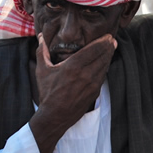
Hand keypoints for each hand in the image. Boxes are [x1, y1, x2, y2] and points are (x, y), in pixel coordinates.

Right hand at [29, 33, 116, 152]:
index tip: (107, 36)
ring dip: (109, 56)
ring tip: (111, 48)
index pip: (93, 50)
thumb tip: (41, 36)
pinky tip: (105, 63)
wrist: (55, 116)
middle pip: (102, 56)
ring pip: (104, 66)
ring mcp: (92, 84)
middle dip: (108, 47)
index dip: (102, 42)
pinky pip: (103, 76)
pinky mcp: (95, 92)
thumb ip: (42, 51)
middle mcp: (85, 74)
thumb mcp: (42, 70)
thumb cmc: (48, 93)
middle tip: (112, 39)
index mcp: (73, 66)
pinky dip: (105, 68)